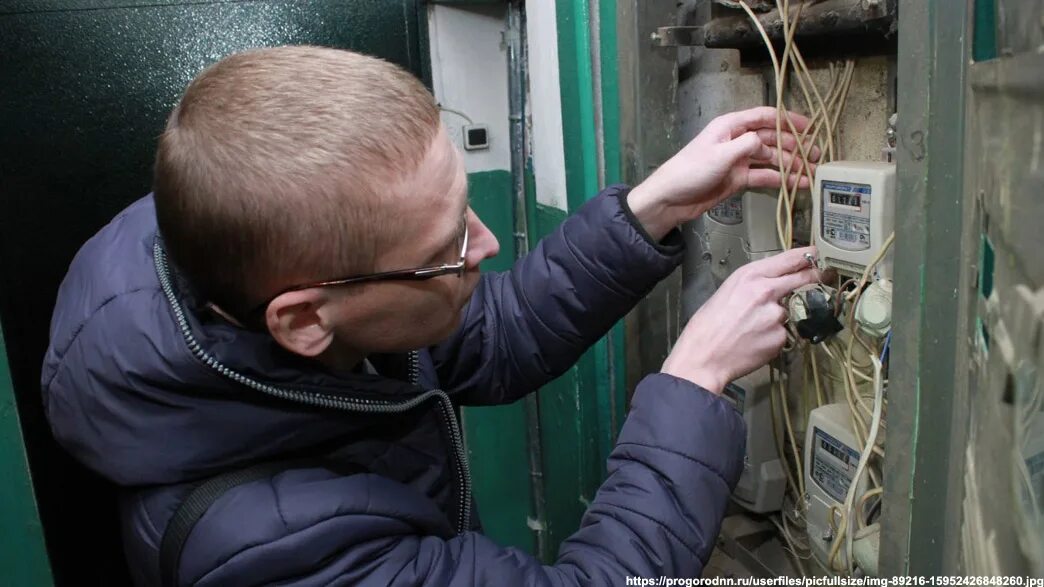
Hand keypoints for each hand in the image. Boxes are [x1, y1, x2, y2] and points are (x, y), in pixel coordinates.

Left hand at [628, 107, 818, 240]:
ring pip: (770, 159)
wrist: (671, 199)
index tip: (809, 126)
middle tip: (815, 155)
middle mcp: (736, 140)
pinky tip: (796, 184)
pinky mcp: (738, 179)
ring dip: (791, 164)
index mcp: (730, 126)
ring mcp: (738, 160)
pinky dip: (780, 179)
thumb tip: (768, 141)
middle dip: (794, 145)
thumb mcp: (720, 154)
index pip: (764, 117)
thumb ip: (746, 145)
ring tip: (811, 172)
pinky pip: (764, 176)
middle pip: (771, 138)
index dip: (787, 119)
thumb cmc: (689, 171)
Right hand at [661, 247, 821, 393]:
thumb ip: (753, 284)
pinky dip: (772, 338)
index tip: (816, 253)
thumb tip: (773, 283)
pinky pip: (782, 333)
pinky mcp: (780, 337)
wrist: (703, 358)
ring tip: (751, 330)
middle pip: (802, 279)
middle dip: (815, 277)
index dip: (806, 256)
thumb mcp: (726, 291)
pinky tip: (754, 342)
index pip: (788, 259)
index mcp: (749, 276)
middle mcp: (767, 291)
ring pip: (787, 312)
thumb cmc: (707, 326)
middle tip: (823, 276)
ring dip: (776, 319)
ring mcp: (776, 316)